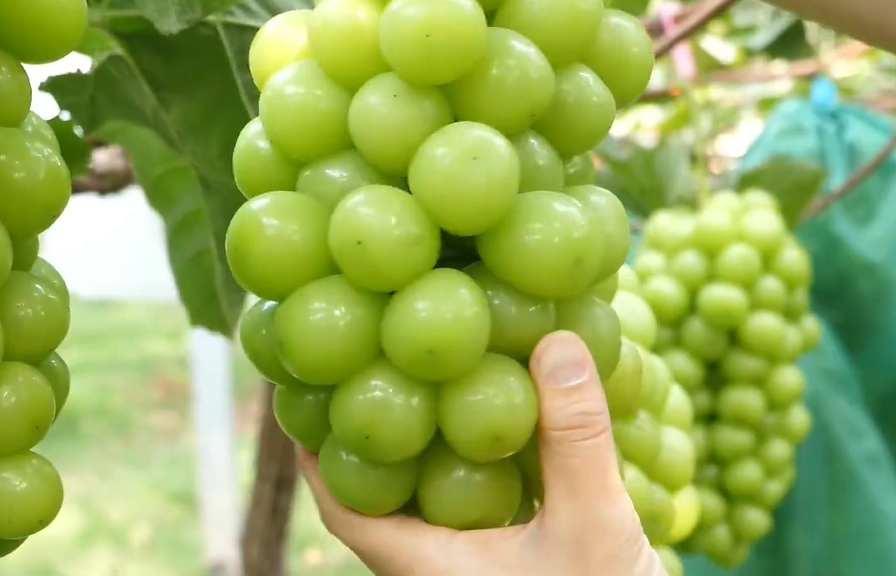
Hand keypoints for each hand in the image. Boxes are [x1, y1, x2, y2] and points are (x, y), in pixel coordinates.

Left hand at [297, 331, 664, 575]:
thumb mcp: (593, 522)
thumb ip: (573, 438)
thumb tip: (554, 341)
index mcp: (426, 567)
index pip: (345, 509)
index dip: (317, 456)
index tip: (302, 400)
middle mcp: (443, 571)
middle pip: (391, 498)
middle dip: (388, 438)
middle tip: (385, 370)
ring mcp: (482, 572)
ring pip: (444, 507)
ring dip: (446, 453)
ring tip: (451, 384)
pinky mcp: (525, 569)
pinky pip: (492, 515)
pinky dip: (495, 472)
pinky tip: (525, 431)